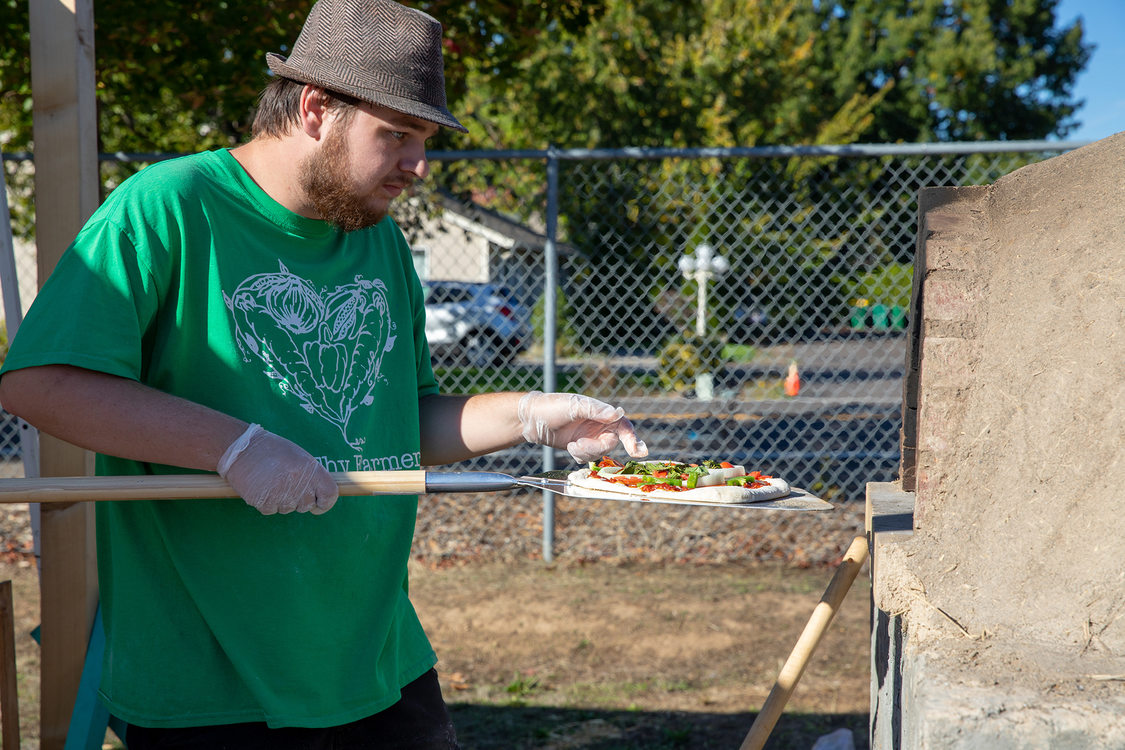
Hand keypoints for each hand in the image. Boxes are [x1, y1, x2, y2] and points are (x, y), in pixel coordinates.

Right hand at [217, 424, 338, 514]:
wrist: (240, 448)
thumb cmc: (271, 450)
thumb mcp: (298, 457)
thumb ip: (311, 476)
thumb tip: (320, 495)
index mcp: (310, 469)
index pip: (329, 493)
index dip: (326, 502)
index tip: (319, 504)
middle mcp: (298, 482)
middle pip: (307, 505)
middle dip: (299, 500)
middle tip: (286, 484)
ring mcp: (281, 493)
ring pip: (288, 509)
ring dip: (281, 500)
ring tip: (271, 481)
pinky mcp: (263, 501)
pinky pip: (271, 510)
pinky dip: (267, 502)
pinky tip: (261, 486)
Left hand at [517, 391, 647, 461]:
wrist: (532, 419)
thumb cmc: (553, 406)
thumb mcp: (574, 405)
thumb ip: (596, 410)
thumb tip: (617, 413)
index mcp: (602, 412)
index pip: (623, 426)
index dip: (633, 439)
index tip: (637, 452)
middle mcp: (599, 425)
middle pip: (611, 443)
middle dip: (597, 448)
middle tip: (580, 446)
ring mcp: (590, 437)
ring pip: (600, 453)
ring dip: (587, 453)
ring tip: (572, 445)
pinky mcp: (581, 447)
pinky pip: (589, 458)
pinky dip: (581, 456)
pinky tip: (570, 447)